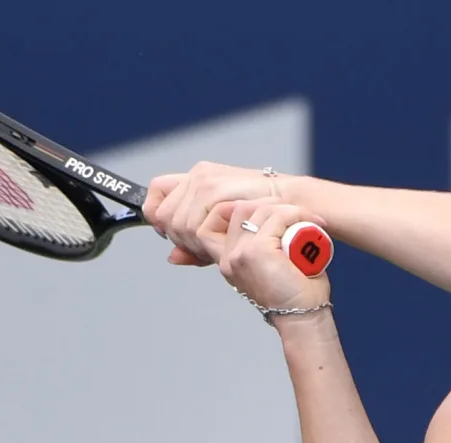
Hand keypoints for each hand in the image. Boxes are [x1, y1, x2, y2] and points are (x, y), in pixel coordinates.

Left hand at [142, 162, 283, 265]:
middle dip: (179, 238)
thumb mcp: (223, 233)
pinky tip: (219, 241)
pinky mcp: (212, 186)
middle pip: (163, 215)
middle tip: (203, 248)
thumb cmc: (265, 218)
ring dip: (192, 242)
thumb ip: (196, 244)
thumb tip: (172, 258)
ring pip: (176, 222)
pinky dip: (200, 239)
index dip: (158, 218)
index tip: (173, 235)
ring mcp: (203, 179)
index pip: (156, 194)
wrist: (294, 204)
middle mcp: (197, 176)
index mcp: (196, 180)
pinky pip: (191, 222)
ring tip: (216, 246)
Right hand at [220, 198, 332, 314]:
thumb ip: (261, 248)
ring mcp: (239, 253)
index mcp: (227, 261)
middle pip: (236, 207)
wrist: (303, 318)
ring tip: (307, 220)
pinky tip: (312, 222)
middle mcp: (228, 257)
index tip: (269, 211)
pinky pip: (276, 217)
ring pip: (257, 209)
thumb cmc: (294, 295)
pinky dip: (297, 214)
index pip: (210, 222)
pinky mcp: (256, 251)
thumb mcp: (270, 267)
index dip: (234, 207)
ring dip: (287, 208)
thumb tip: (273, 222)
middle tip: (295, 214)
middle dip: (267, 203)